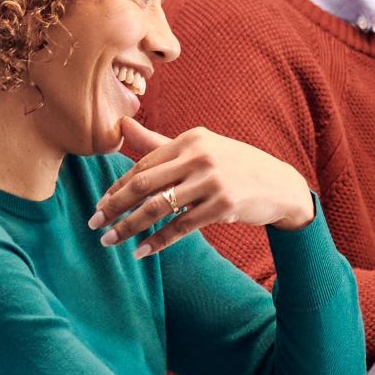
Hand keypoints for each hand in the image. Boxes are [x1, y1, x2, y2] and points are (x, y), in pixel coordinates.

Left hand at [96, 125, 315, 254]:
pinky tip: (141, 251)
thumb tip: (120, 123)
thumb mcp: (199, 149)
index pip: (144, 164)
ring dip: (129, 227)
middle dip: (114, 206)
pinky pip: (181, 227)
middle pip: (144, 184)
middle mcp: (201, 156)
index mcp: (191, 139)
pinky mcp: (223, 205)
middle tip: (94, 223)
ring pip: (158, 207)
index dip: (118, 186)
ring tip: (109, 240)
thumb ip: (157, 142)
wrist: (280, 185)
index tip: (99, 204)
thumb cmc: (234, 166)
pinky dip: (158, 241)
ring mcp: (213, 181)